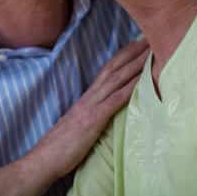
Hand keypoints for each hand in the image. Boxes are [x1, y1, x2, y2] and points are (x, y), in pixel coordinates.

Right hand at [30, 40, 148, 178]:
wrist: (43, 159)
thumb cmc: (61, 148)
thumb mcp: (79, 126)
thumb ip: (92, 116)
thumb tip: (104, 113)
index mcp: (87, 98)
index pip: (108, 70)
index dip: (123, 55)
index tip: (139, 43)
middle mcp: (90, 97)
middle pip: (114, 68)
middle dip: (133, 51)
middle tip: (150, 36)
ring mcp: (92, 106)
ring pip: (117, 78)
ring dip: (136, 63)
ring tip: (153, 50)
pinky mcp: (94, 119)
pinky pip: (116, 99)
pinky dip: (132, 87)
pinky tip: (145, 79)